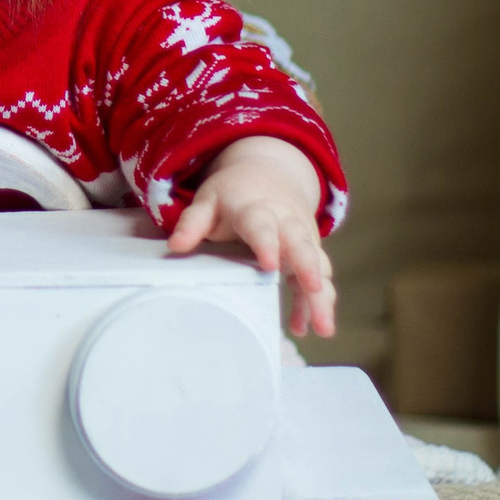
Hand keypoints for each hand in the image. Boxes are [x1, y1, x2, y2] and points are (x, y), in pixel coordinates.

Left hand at [165, 135, 337, 337]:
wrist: (269, 171)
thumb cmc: (234, 193)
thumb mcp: (208, 200)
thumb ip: (193, 222)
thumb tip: (175, 246)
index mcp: (256, 208)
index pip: (262, 225)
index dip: (266, 243)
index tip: (268, 265)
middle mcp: (286, 221)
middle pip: (301, 244)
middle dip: (309, 267)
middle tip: (314, 290)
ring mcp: (302, 236)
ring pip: (318, 263)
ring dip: (322, 294)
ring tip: (323, 328)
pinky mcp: (311, 251)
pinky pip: (318, 277)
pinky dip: (315, 301)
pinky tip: (306, 326)